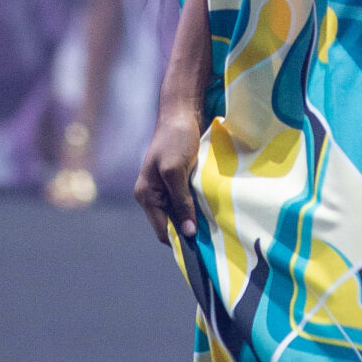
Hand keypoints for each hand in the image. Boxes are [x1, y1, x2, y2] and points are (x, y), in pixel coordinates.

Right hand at [135, 97, 203, 242]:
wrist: (181, 112)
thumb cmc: (176, 139)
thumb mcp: (176, 171)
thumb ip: (181, 202)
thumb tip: (187, 232)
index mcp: (146, 195)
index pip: (162, 230)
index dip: (180, 240)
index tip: (202, 249)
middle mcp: (152, 195)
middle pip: (172, 224)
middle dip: (189, 230)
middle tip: (213, 238)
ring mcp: (164, 188)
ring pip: (181, 214)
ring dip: (195, 219)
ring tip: (215, 226)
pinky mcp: (177, 181)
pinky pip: (186, 202)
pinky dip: (198, 207)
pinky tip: (212, 210)